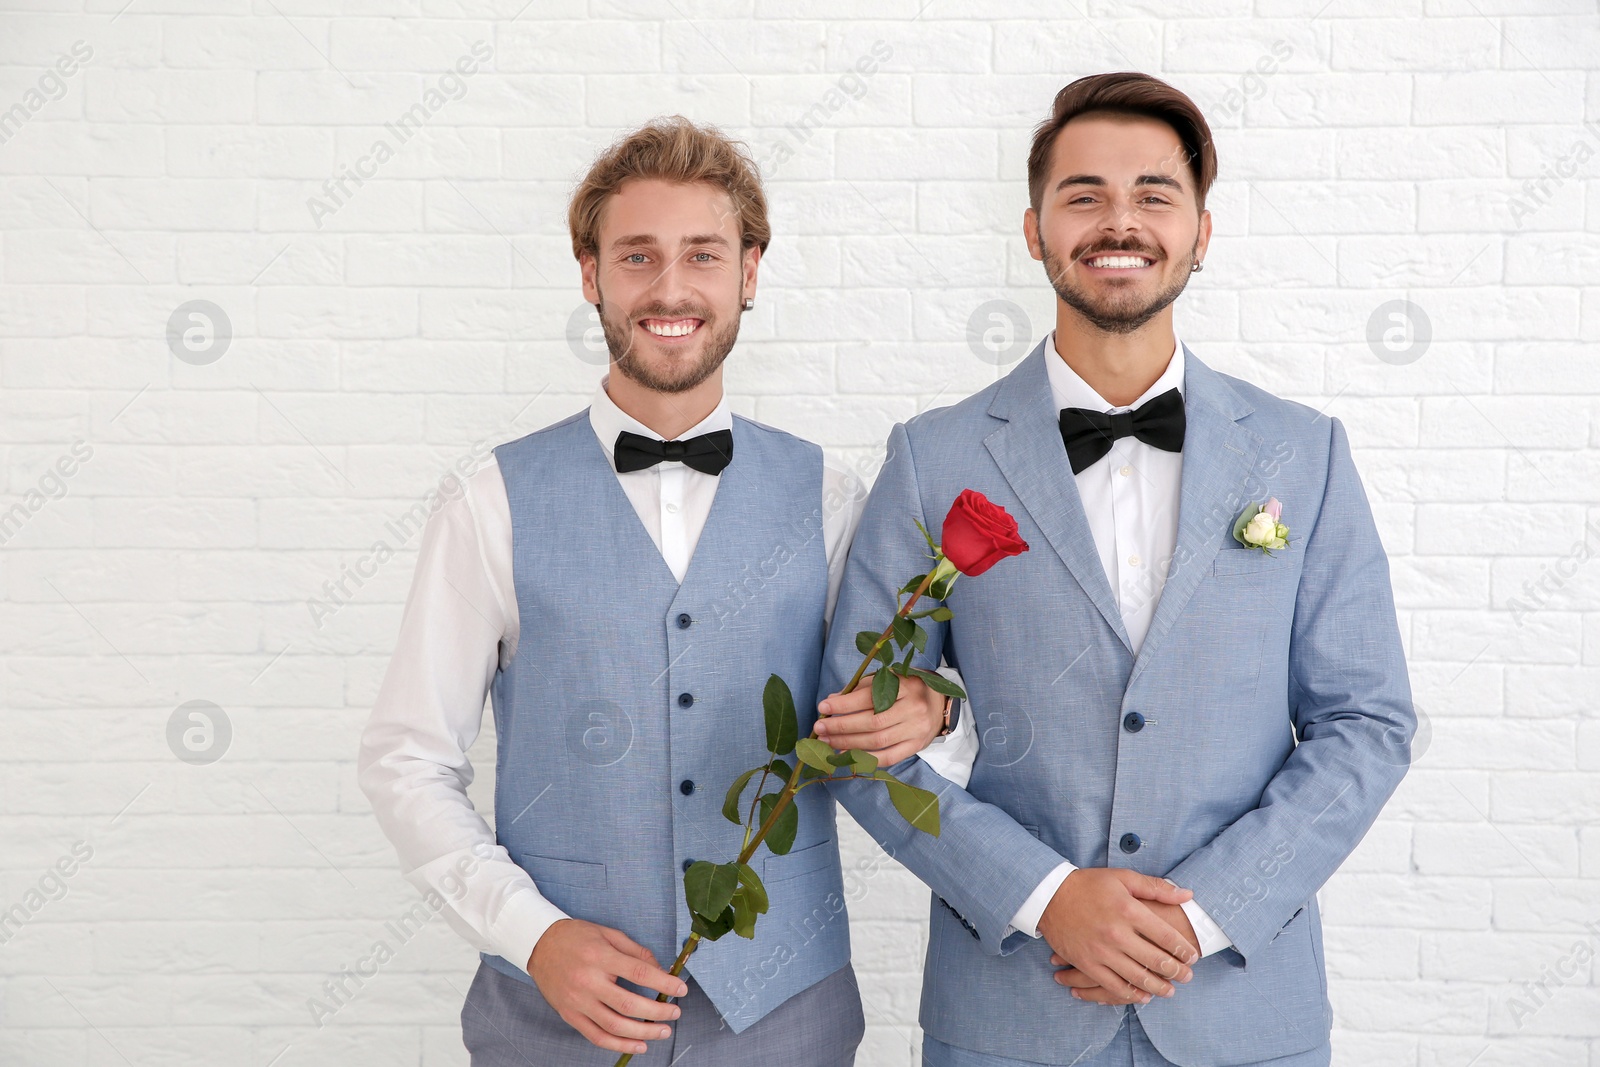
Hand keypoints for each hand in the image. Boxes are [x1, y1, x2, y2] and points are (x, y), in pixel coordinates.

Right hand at [526, 918, 688, 1056]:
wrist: (539, 945)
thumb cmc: (576, 937)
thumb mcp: (608, 934)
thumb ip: (635, 951)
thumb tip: (660, 969)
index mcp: (600, 957)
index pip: (639, 973)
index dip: (664, 983)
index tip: (681, 989)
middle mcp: (588, 982)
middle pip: (629, 1004)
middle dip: (657, 1012)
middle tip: (675, 1012)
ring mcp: (578, 1002)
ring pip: (614, 1026)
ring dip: (643, 1033)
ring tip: (663, 1031)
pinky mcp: (570, 1015)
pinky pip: (597, 1036)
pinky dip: (619, 1045)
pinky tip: (638, 1044)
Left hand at [814, 673, 947, 764]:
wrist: (938, 703)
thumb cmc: (906, 689)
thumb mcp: (888, 680)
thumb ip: (861, 689)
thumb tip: (832, 701)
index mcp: (905, 686)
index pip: (869, 697)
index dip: (844, 704)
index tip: (823, 706)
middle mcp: (913, 708)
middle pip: (872, 722)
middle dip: (841, 726)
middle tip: (820, 728)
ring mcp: (916, 730)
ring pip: (878, 741)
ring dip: (848, 743)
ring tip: (828, 741)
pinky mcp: (916, 746)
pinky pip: (889, 757)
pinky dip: (865, 758)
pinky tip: (846, 755)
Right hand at [1036, 868, 1198, 1003]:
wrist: (1050, 896)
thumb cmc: (1089, 885)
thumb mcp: (1123, 878)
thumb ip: (1156, 887)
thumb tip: (1187, 894)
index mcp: (1129, 910)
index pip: (1166, 936)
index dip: (1184, 949)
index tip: (1193, 956)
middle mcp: (1117, 933)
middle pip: (1156, 960)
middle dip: (1177, 972)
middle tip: (1188, 977)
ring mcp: (1101, 951)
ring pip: (1138, 977)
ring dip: (1159, 987)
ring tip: (1170, 990)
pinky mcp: (1087, 963)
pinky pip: (1113, 985)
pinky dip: (1132, 994)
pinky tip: (1143, 996)